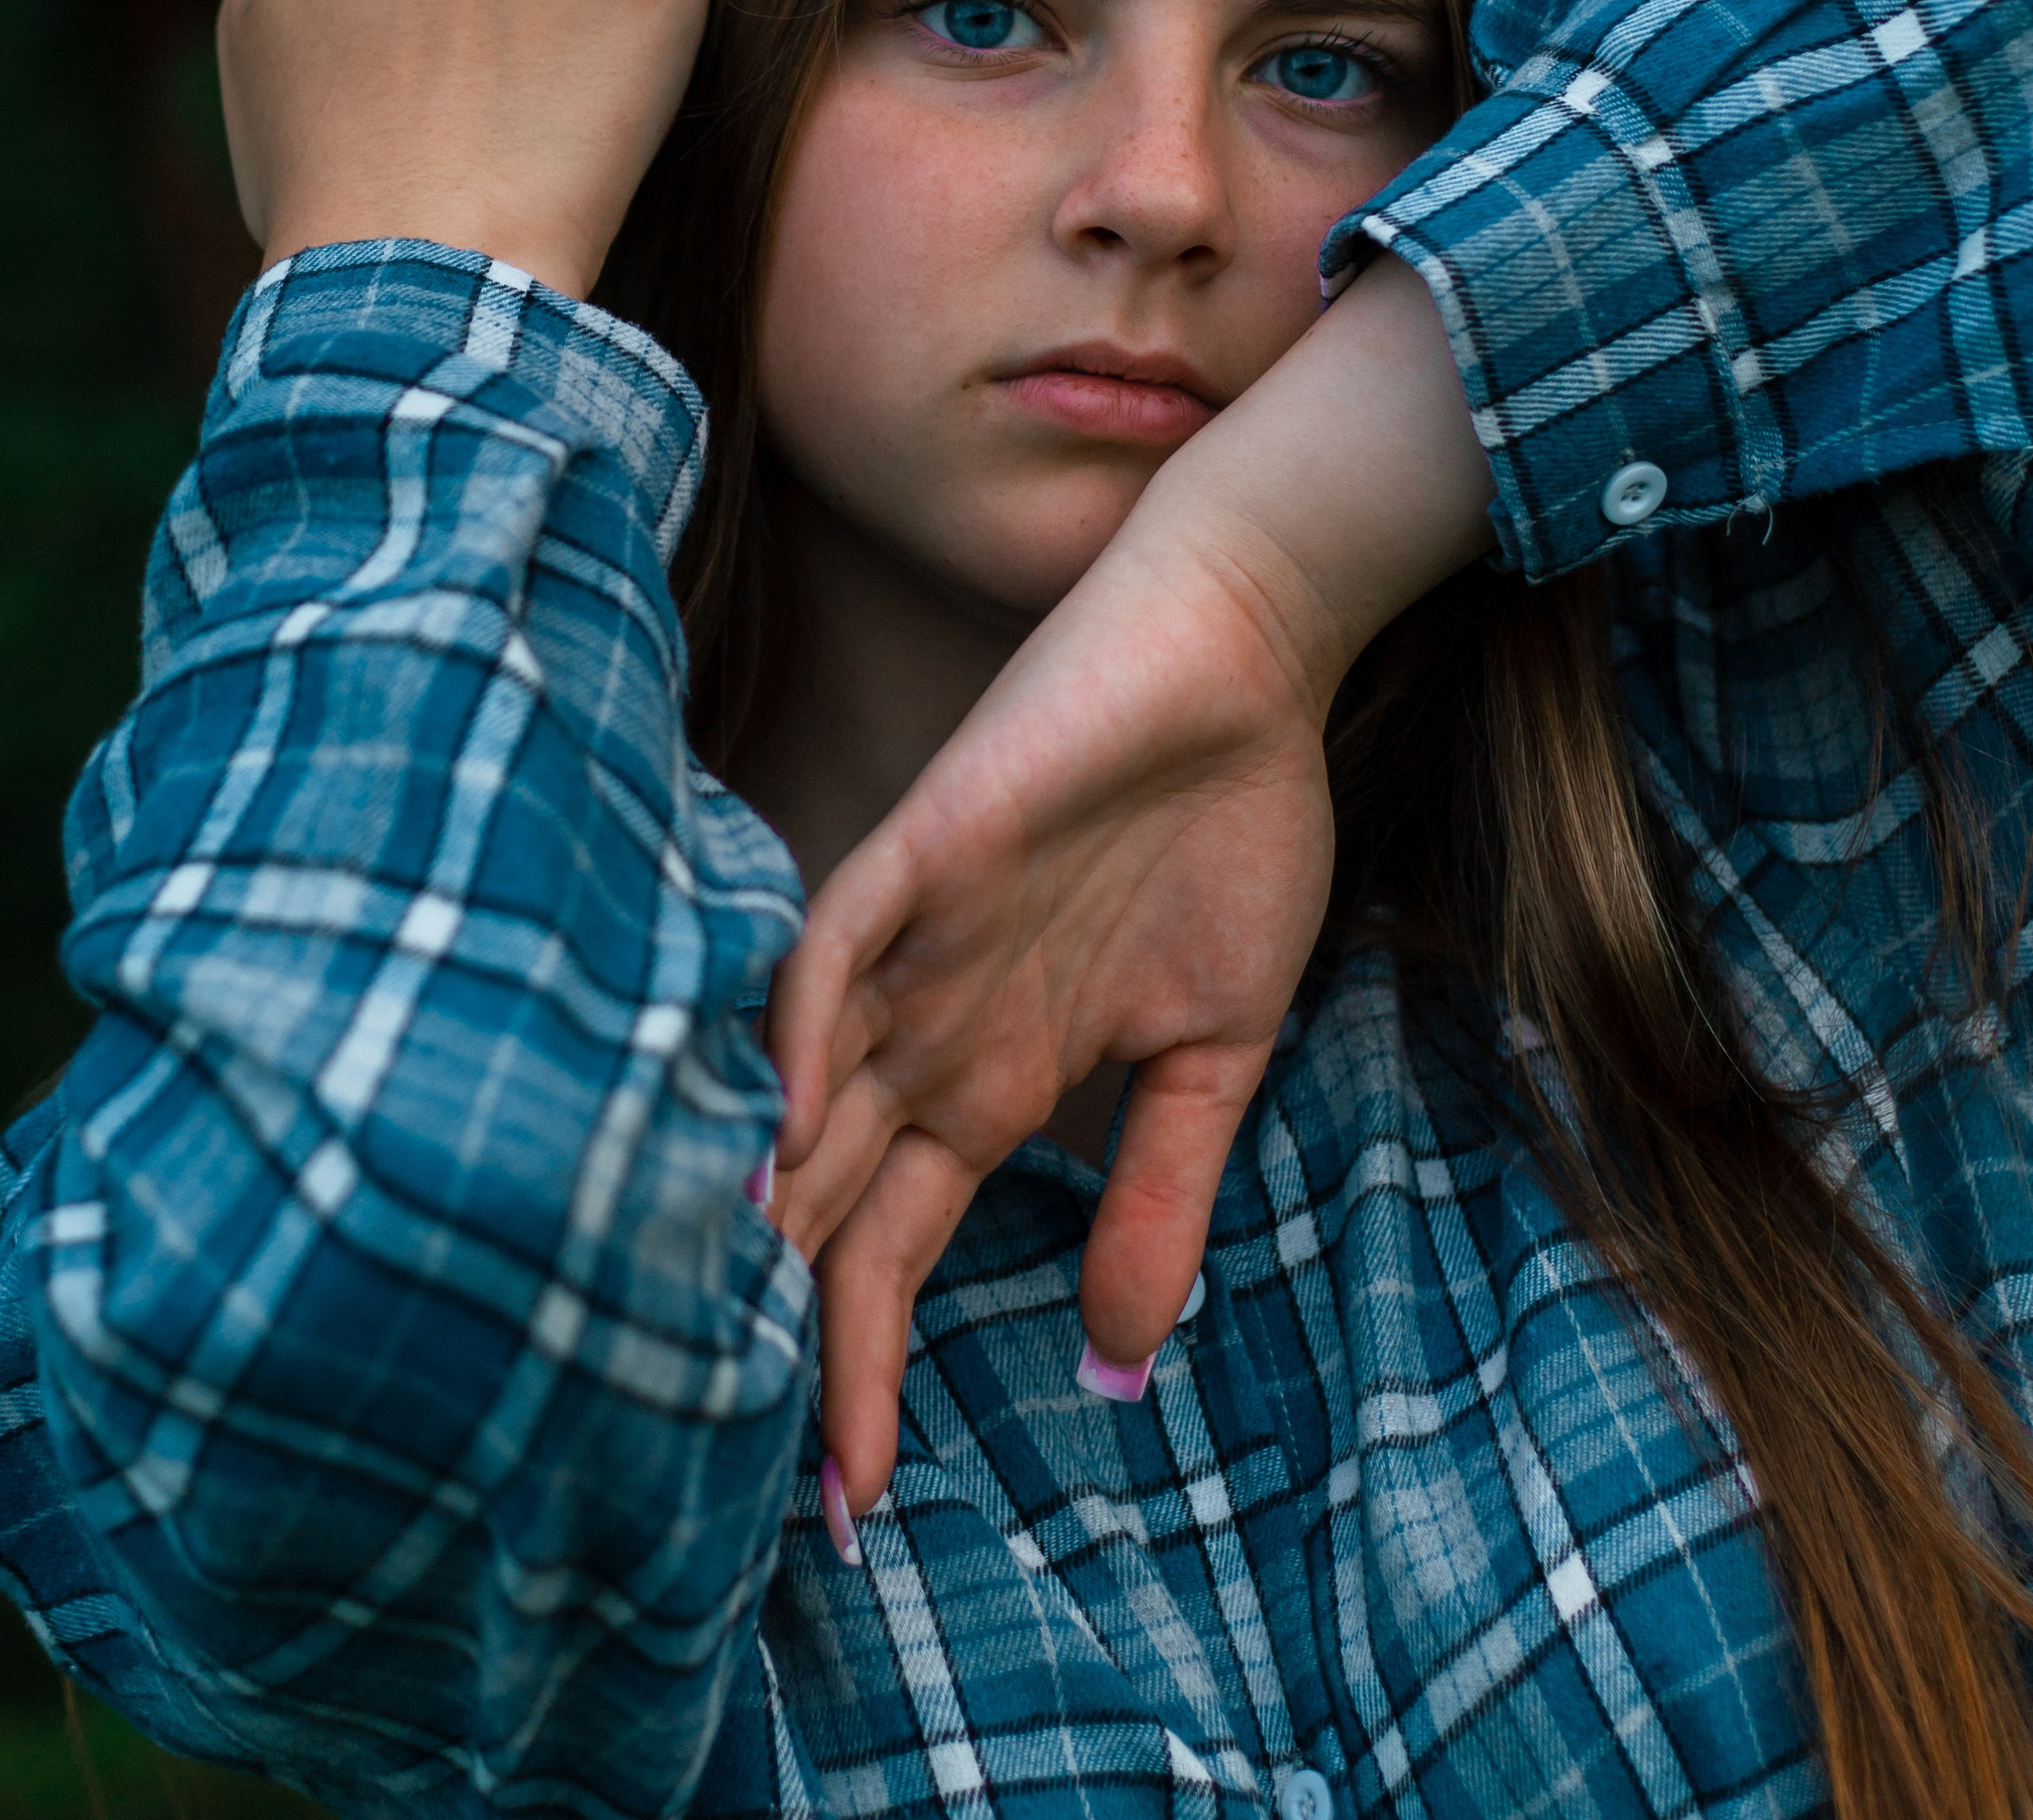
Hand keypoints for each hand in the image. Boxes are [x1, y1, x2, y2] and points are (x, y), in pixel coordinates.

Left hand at [768, 252, 1494, 1514]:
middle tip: (744, 1486)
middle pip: (824, 1203)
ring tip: (705, 1346)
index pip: (891, 1253)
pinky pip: (831, 947)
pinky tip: (778, 1128)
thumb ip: (1162, 1192)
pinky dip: (797, 1034)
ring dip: (758, 1213)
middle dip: (788, 1338)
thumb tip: (1126, 1360)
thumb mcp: (1215, 1052)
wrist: (1243, 666)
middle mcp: (927, 1027)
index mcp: (989, 1082)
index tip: (853, 1509)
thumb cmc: (1227, 838)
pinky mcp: (923, 848)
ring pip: (798, 1093)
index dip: (860, 1371)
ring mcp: (916, 942)